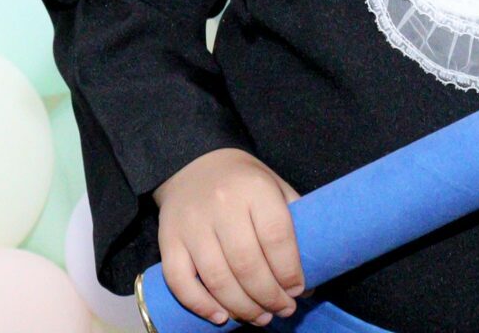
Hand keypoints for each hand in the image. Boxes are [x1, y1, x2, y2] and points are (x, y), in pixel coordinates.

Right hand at [153, 147, 306, 325]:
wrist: (194, 162)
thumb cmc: (244, 181)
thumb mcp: (275, 186)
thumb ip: (293, 224)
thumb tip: (310, 278)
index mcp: (255, 188)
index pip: (276, 237)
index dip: (290, 271)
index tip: (299, 290)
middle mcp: (222, 204)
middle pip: (247, 264)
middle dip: (269, 296)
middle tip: (283, 310)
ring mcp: (192, 224)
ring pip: (217, 278)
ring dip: (242, 307)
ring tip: (260, 317)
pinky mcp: (168, 239)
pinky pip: (180, 281)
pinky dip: (201, 305)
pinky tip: (221, 317)